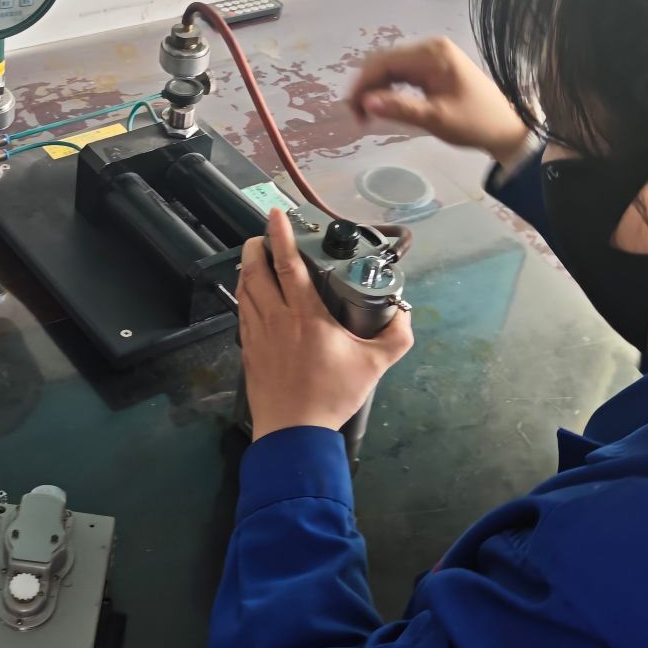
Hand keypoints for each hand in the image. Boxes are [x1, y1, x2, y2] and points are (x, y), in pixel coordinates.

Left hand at [239, 208, 412, 439]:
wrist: (292, 432)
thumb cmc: (331, 395)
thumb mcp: (374, 365)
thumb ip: (396, 337)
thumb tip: (404, 314)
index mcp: (306, 315)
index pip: (289, 265)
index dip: (281, 236)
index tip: (275, 214)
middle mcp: (276, 317)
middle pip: (256, 270)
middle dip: (256, 246)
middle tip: (262, 234)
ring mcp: (257, 333)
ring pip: (245, 290)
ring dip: (248, 268)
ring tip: (256, 258)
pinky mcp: (248, 350)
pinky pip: (243, 312)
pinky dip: (245, 295)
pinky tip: (252, 297)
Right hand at [347, 36, 528, 163]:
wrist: (506, 128)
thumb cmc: (474, 122)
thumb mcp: (436, 118)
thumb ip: (400, 108)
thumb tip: (366, 103)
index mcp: (431, 54)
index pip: (384, 62)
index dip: (363, 84)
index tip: (353, 111)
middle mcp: (429, 48)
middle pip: (384, 62)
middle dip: (367, 86)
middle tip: (358, 117)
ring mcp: (432, 56)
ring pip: (390, 67)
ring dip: (376, 88)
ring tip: (368, 115)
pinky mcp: (433, 67)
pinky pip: (402, 73)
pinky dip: (389, 88)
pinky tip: (384, 105)